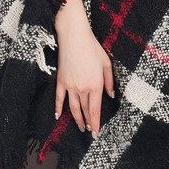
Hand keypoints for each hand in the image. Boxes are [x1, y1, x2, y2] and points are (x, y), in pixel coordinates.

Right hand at [53, 0, 114, 137]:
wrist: (74, 36)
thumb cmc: (92, 47)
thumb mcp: (106, 63)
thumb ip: (109, 81)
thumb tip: (111, 95)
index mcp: (95, 84)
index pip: (95, 109)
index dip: (96, 122)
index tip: (96, 133)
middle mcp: (82, 88)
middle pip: (84, 110)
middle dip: (87, 122)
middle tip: (89, 132)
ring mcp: (70, 85)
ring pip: (73, 107)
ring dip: (76, 119)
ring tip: (80, 127)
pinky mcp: (61, 80)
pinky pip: (59, 98)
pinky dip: (58, 108)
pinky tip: (58, 116)